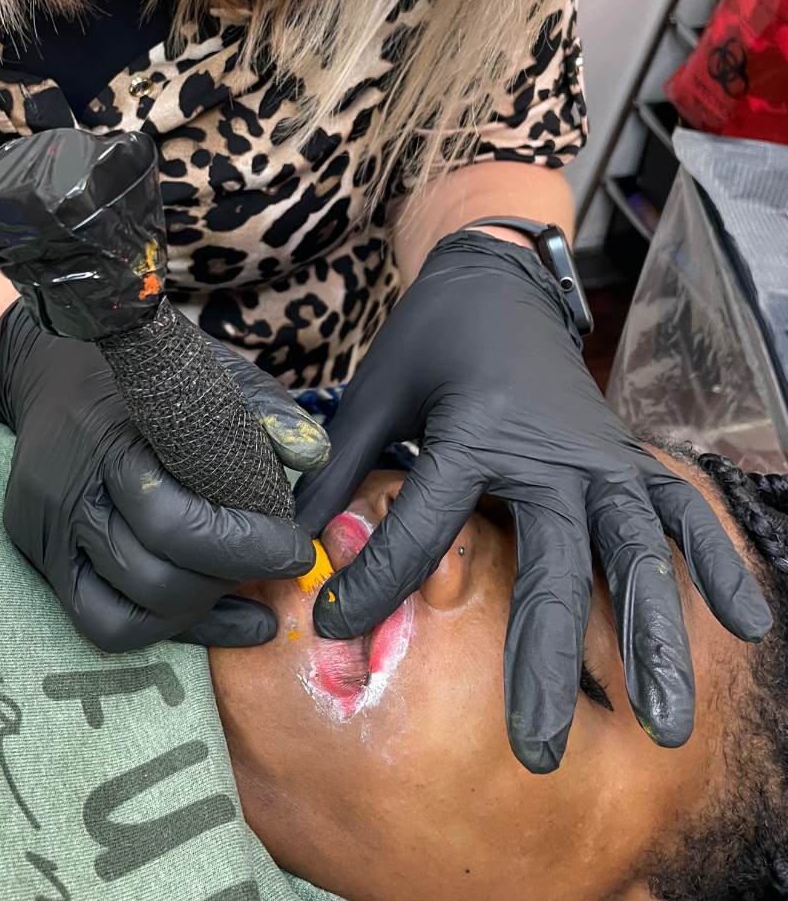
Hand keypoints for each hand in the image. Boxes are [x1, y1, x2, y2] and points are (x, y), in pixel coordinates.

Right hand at [0, 300, 327, 650]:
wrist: (50, 366)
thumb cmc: (140, 371)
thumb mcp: (205, 368)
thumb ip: (262, 409)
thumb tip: (316, 457)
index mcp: (111, 442)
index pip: (178, 525)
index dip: (246, 549)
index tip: (296, 547)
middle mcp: (71, 496)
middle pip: (154, 577)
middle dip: (228, 580)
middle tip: (273, 564)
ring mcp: (48, 534)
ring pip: (126, 613)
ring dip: (199, 610)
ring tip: (243, 584)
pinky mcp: (41, 558)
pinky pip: (99, 622)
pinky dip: (163, 629)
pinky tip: (217, 617)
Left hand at [295, 231, 771, 771]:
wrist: (498, 280)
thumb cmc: (429, 339)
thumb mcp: (374, 397)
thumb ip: (339, 470)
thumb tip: (291, 541)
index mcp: (474, 435)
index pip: (421, 529)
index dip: (373, 583)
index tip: (333, 629)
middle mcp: (548, 454)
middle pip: (552, 568)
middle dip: (543, 663)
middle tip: (537, 753)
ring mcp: (599, 456)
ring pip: (633, 554)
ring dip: (653, 638)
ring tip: (665, 725)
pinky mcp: (627, 456)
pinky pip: (680, 512)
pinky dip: (715, 563)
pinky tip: (746, 624)